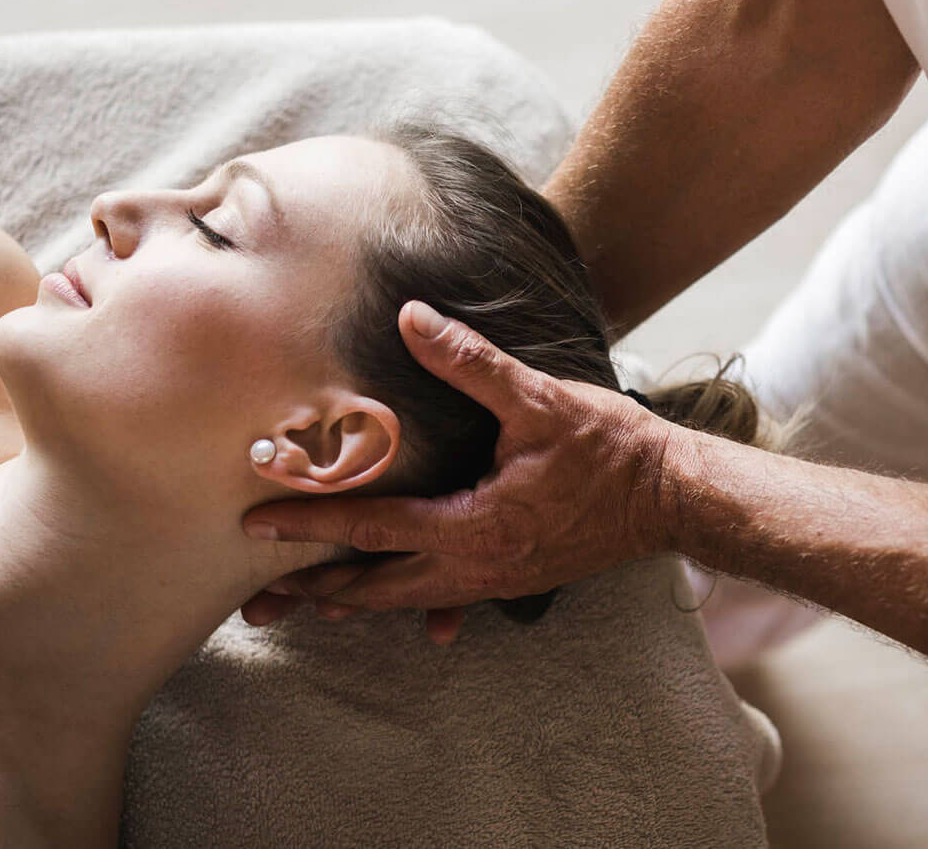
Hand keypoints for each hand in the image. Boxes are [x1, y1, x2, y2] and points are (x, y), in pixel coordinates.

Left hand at [239, 300, 684, 640]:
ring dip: (353, 600)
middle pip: (376, 588)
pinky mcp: (510, 580)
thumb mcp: (538, 399)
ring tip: (303, 602)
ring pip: (405, 601)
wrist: (672, 497)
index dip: (310, 522)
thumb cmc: (609, 449)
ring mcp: (493, 581)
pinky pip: (441, 600)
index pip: (372, 528)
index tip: (256, 520)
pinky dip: (403, 602)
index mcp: (474, 527)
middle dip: (314, 589)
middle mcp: (476, 567)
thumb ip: (470, 362)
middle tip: (257, 600)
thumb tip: (412, 318)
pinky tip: (388, 609)